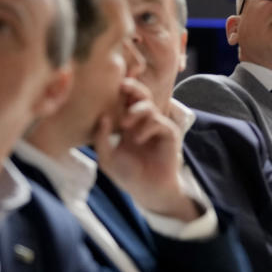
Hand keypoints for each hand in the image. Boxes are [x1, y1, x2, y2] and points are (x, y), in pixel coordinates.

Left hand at [94, 78, 198, 220]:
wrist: (147, 190)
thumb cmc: (127, 173)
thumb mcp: (107, 157)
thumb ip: (102, 138)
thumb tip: (103, 116)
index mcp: (127, 122)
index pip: (125, 99)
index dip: (120, 89)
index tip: (109, 81)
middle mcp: (143, 121)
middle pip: (141, 94)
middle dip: (133, 87)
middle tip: (122, 85)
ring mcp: (157, 125)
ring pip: (149, 106)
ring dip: (136, 111)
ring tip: (125, 125)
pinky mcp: (169, 133)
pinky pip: (159, 121)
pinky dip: (147, 127)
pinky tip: (138, 139)